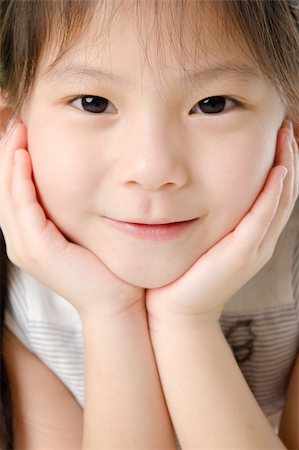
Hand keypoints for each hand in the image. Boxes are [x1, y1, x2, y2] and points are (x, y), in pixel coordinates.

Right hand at [0, 120, 144, 317]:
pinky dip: (20, 181)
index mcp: (30, 235)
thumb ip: (74, 207)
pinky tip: (24, 156)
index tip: (23, 130)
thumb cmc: (104, 265)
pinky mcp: (37, 249)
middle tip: (16, 121)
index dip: (13, 159)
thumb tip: (85, 178)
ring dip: (9, 160)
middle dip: (6, 153)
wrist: (115, 300)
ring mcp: (25, 246)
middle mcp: (20, 240)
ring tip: (17, 130)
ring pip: (7, 194)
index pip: (13, 190)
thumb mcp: (84, 229)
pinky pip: (23, 208)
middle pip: (4, 188)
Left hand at [146, 121, 298, 325]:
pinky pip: (262, 220)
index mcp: (253, 235)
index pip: (275, 192)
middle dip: (289, 157)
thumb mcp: (204, 236)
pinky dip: (272, 196)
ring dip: (287, 168)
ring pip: (280, 202)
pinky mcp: (241, 255)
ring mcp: (255, 249)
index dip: (282, 162)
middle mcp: (260, 240)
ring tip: (287, 137)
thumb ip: (211, 214)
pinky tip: (277, 172)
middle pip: (285, 192)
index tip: (278, 132)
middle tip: (287, 126)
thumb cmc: (185, 271)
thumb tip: (199, 186)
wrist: (177, 309)